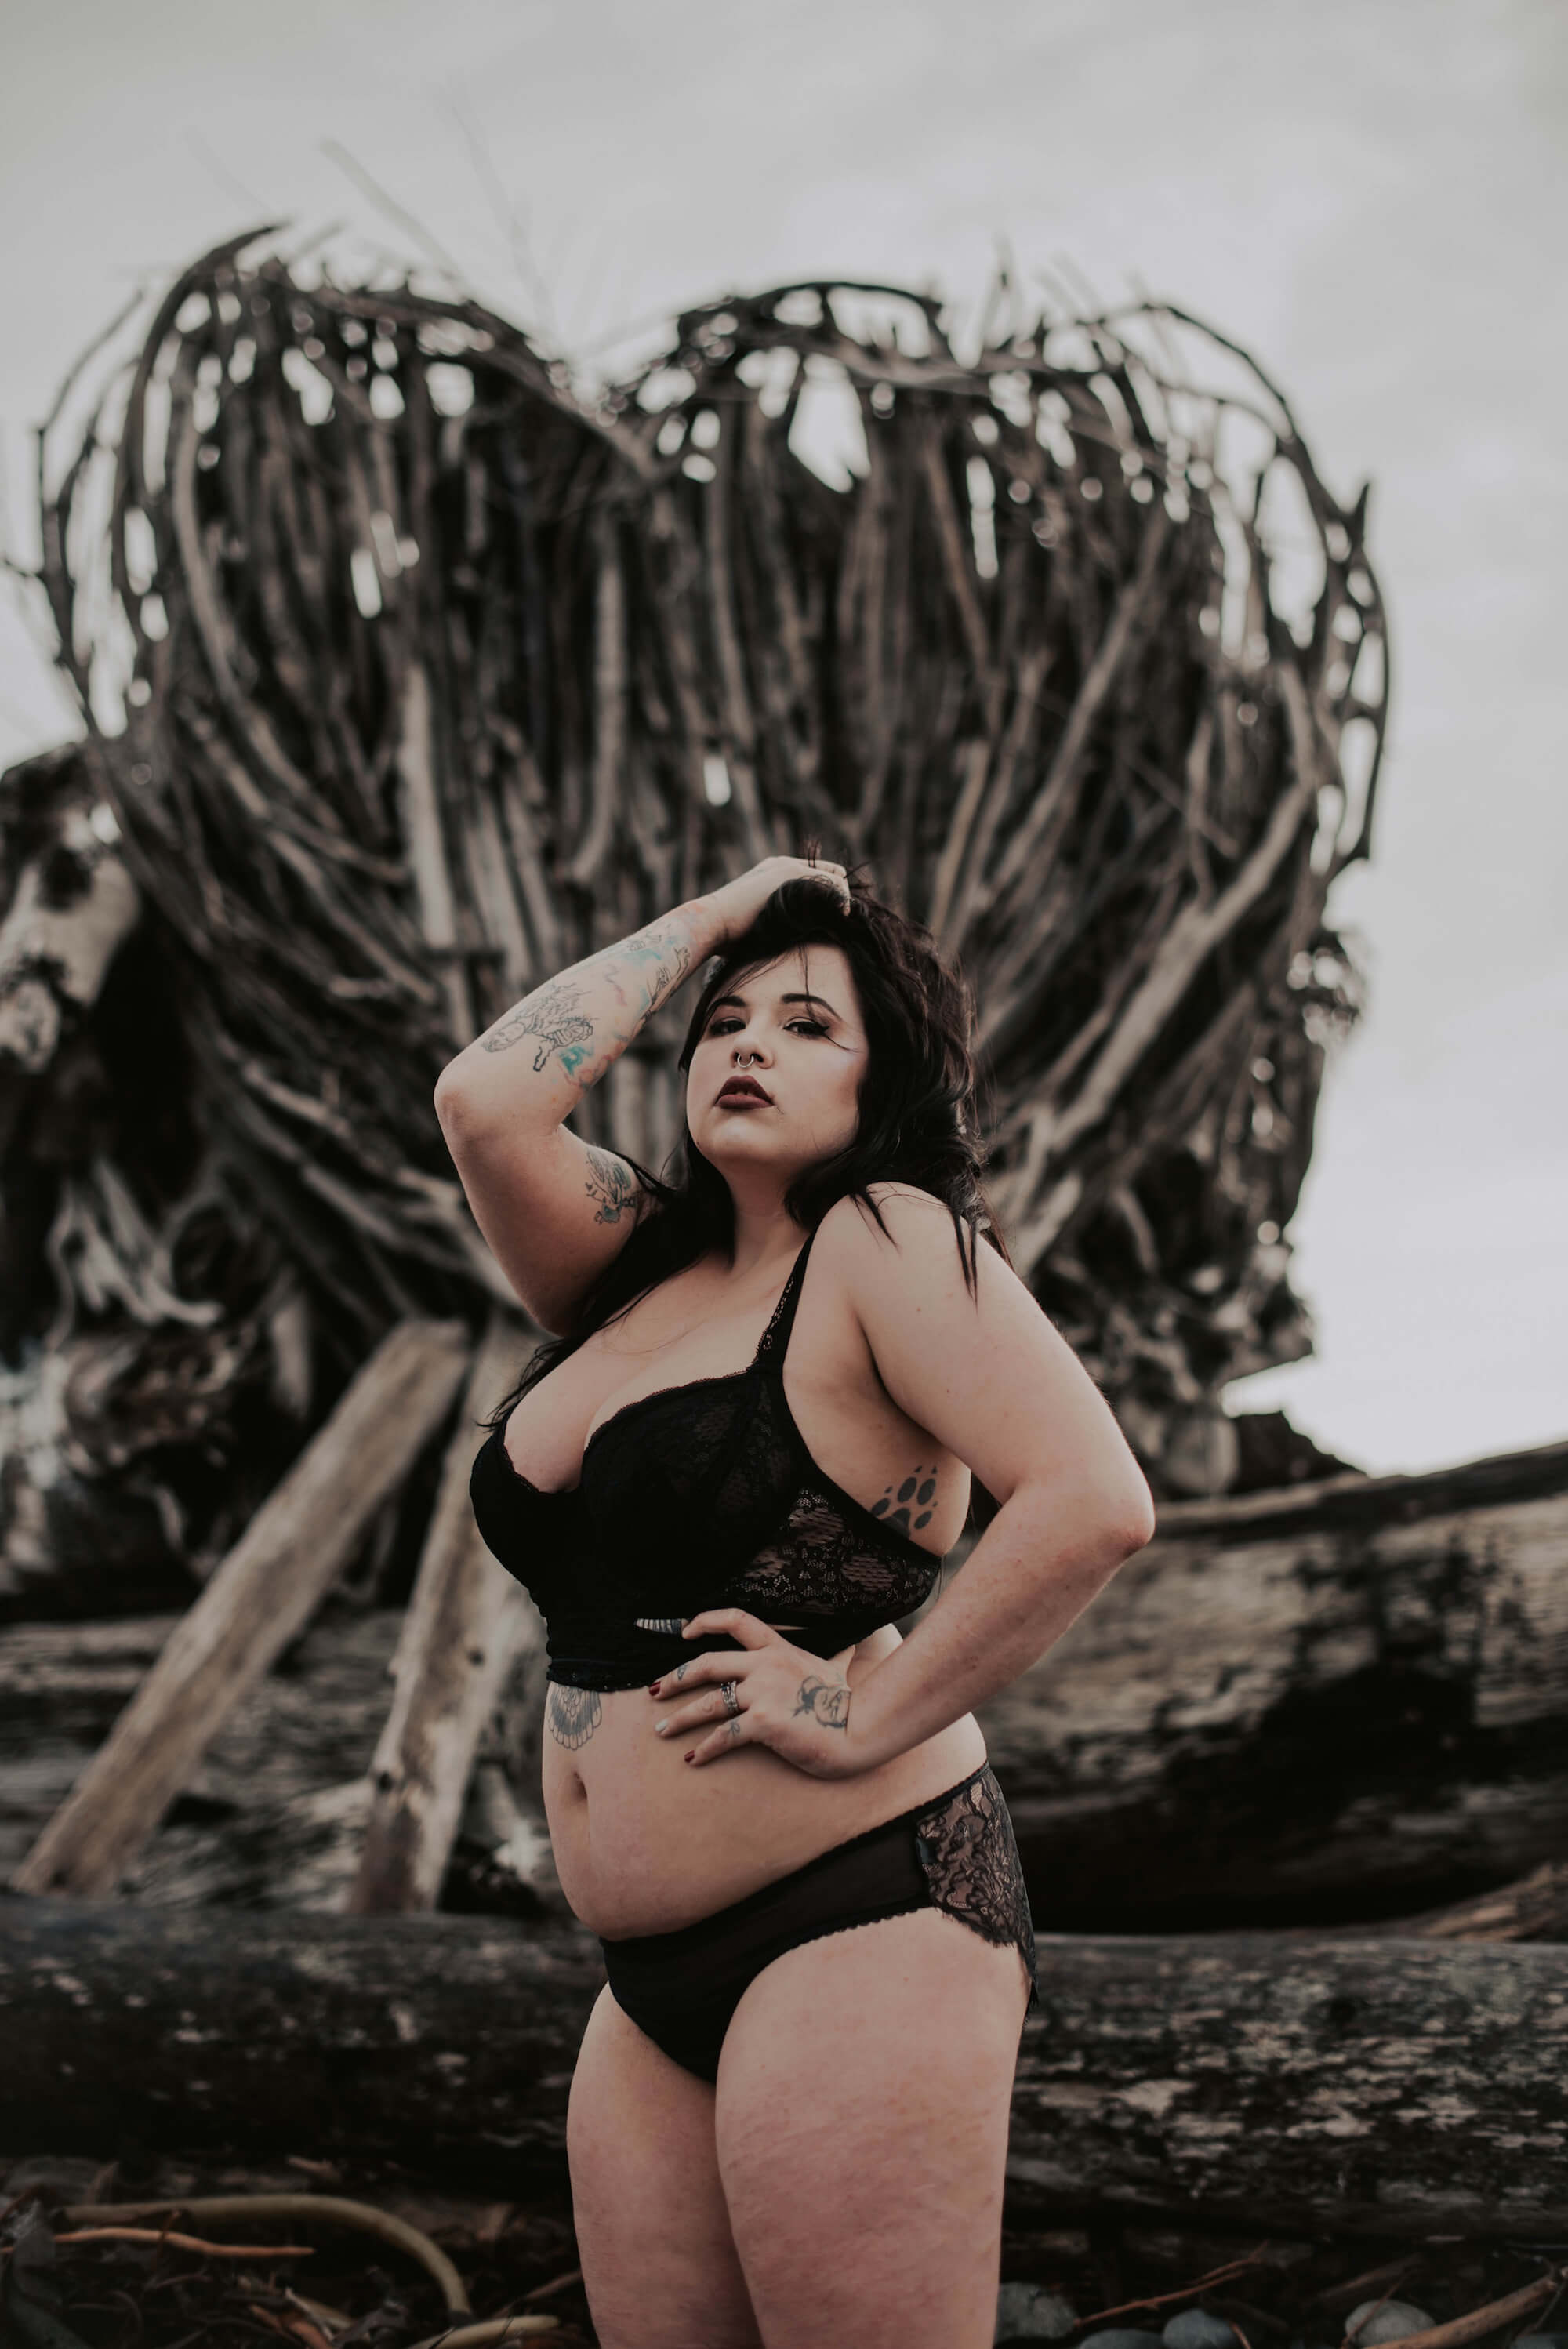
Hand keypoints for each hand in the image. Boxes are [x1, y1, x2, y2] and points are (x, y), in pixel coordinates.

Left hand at [648, 1609, 870, 1777]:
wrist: (861, 1727)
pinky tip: (691, 1759)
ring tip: (662, 1730)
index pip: (736, 1620)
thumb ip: (823, 1659)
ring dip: (680, 1717)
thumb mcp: (831, 1669)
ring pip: (708, 1701)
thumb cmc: (847, 1703)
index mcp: (778, 1648)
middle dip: (675, 1678)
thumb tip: (843, 1651)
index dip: (705, 1621)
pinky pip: (723, 1735)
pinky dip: (704, 1749)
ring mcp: (763, 1692)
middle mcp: (766, 1665)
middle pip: (707, 1663)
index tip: (684, 1632)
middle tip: (654, 1691)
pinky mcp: (763, 1721)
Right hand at [702, 856, 851, 948]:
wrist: (711, 923)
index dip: (831, 897)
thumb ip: (778, 926)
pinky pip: (833, 882)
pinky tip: (842, 916)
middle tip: (846, 922)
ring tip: (845, 923)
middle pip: (833, 873)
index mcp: (774, 874)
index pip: (817, 877)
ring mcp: (788, 868)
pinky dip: (842, 899)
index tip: (838, 919)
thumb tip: (789, 946)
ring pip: (837, 877)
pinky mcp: (793, 875)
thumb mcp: (758, 927)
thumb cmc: (727, 936)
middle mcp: (784, 865)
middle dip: (842, 897)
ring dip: (843, 901)